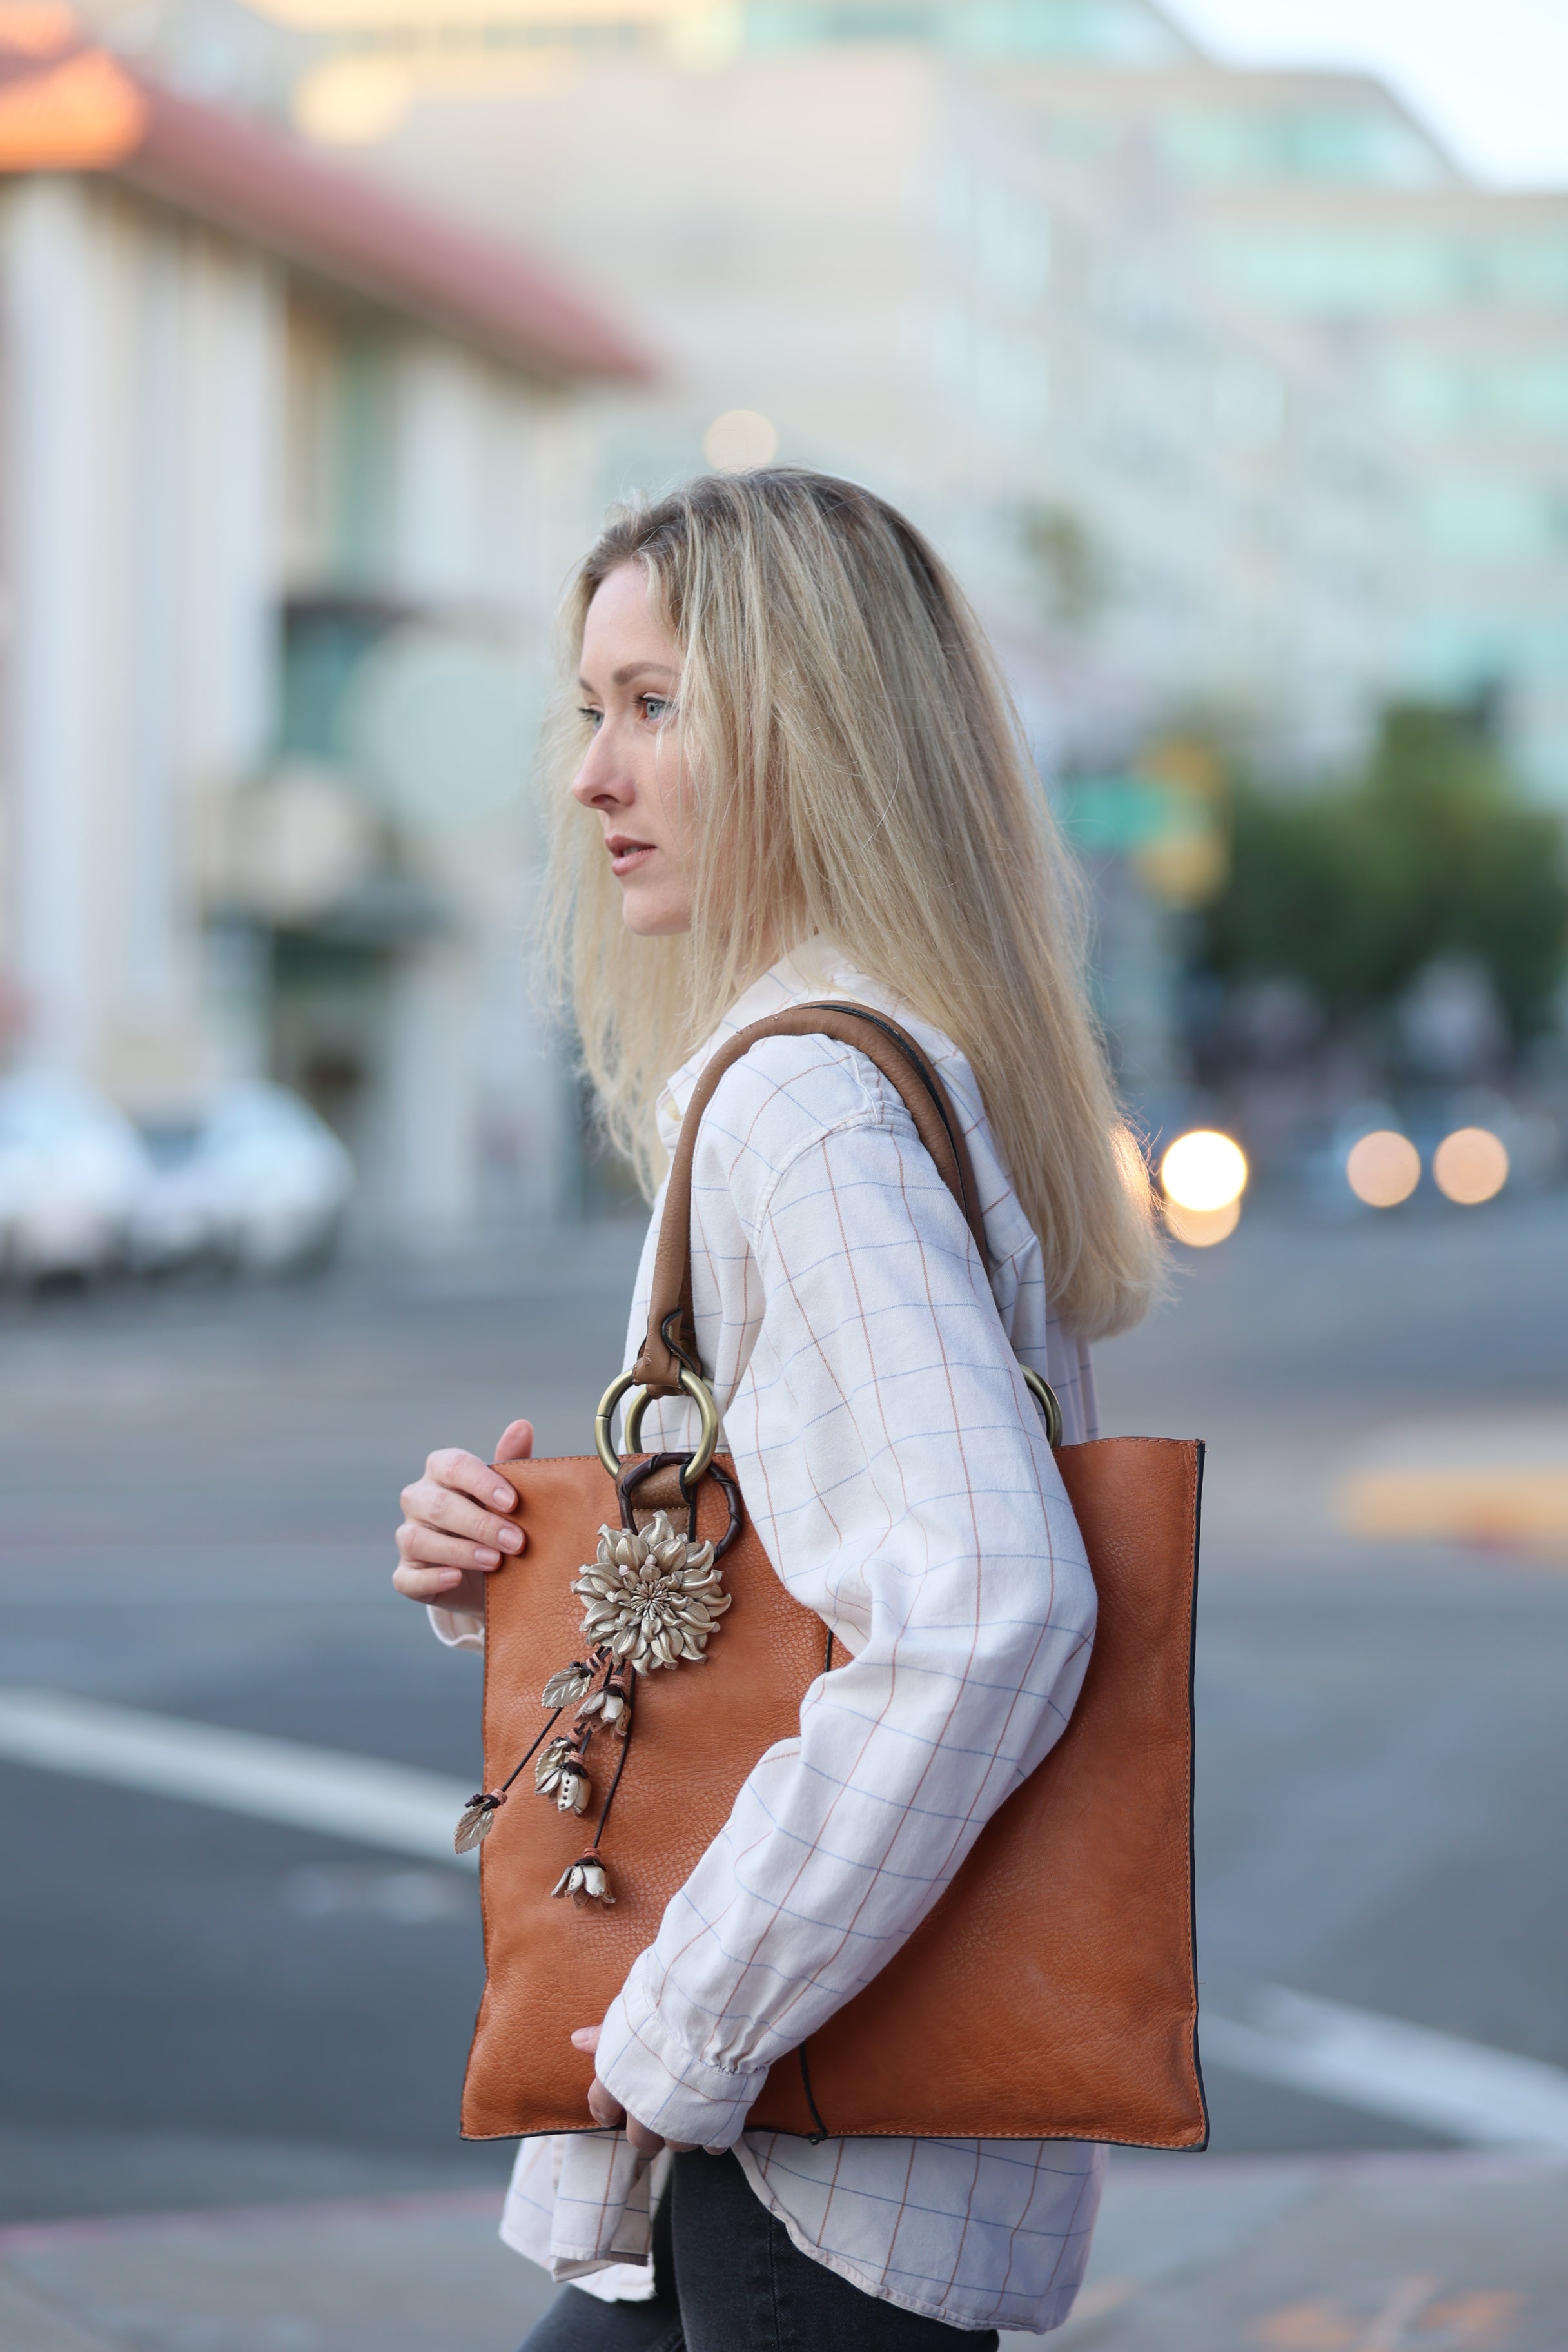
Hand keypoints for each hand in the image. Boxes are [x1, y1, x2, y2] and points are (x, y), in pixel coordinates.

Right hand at [393, 1419, 533, 1615]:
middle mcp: (418, 1500)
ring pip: (417, 1539)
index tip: (513, 1502)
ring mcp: (408, 1538)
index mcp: (441, 1472)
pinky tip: (456, 1578)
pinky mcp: (407, 1574)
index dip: (482, 1482)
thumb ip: (513, 1462)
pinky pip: (406, 1577)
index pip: (453, 1466)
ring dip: (459, 1551)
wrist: (490, 1576)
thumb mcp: (509, 1496)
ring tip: (495, 1562)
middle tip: (517, 1542)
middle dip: (480, 1523)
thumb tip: (522, 1426)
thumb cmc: (498, 1521)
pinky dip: (431, 1578)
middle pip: (438, 1504)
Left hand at [571, 2025, 702, 2155]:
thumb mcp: (628, 2016)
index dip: (605, 2109)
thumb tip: (578, 2040)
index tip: (611, 2111)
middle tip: (659, 2106)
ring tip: (693, 2102)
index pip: (601, 2107)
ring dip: (682, 2128)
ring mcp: (681, 2126)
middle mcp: (644, 2114)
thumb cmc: (666, 2013)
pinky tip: (720, 2112)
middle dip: (648, 2125)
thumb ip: (605, 2035)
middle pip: (640, 2138)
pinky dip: (715, 2132)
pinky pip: (712, 2145)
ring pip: (677, 2143)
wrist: (713, 2021)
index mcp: (617, 2086)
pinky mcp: (715, 2130)